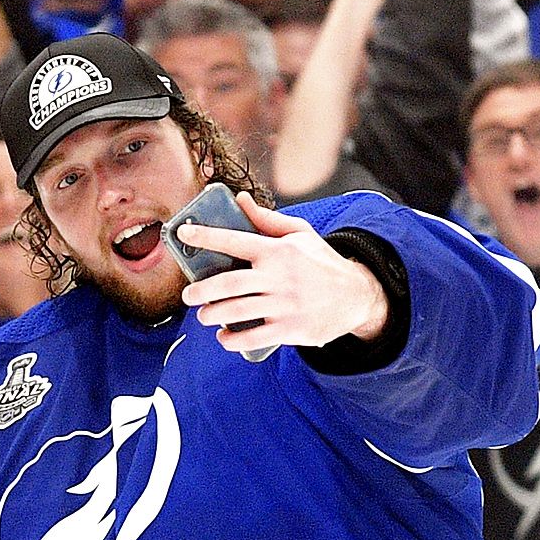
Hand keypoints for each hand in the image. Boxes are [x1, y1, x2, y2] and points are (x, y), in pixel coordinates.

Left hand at [177, 192, 388, 353]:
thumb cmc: (322, 262)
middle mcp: (279, 277)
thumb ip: (266, 220)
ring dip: (212, 315)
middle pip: (229, 283)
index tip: (182, 233)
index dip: (205, 236)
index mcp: (277, 251)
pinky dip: (232, 340)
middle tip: (188, 295)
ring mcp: (285, 305)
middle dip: (201, 290)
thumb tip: (240, 199)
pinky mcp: (290, 329)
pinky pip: (253, 338)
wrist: (358, 295)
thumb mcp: (300, 234)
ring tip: (203, 315)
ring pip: (236, 311)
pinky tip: (223, 337)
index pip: (235, 240)